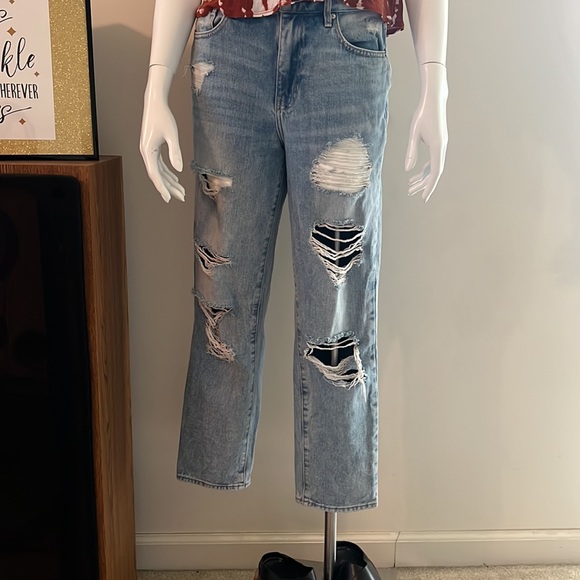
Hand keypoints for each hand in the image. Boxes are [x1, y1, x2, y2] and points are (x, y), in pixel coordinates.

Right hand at [139, 71, 185, 202]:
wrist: (155, 103)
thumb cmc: (163, 116)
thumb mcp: (172, 135)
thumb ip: (175, 152)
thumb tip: (179, 170)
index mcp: (147, 151)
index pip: (155, 174)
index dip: (162, 187)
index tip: (169, 198)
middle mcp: (146, 153)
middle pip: (158, 176)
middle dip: (170, 187)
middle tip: (182, 197)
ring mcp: (149, 151)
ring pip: (159, 171)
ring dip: (170, 181)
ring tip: (182, 191)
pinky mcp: (152, 148)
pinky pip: (160, 165)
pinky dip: (168, 172)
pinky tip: (175, 178)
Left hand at [405, 63, 448, 202]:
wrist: (434, 100)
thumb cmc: (423, 114)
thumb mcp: (414, 132)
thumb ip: (411, 151)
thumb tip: (408, 169)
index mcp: (438, 147)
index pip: (435, 172)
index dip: (429, 186)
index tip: (423, 197)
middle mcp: (442, 148)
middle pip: (434, 173)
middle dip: (423, 185)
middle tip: (410, 193)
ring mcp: (441, 146)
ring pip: (433, 168)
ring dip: (422, 178)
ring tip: (410, 186)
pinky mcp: (438, 143)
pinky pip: (432, 161)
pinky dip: (424, 170)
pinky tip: (414, 175)